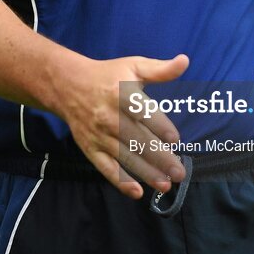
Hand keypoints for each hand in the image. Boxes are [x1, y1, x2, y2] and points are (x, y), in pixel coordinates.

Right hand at [54, 51, 189, 199]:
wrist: (69, 86)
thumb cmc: (108, 76)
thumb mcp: (133, 66)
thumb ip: (160, 69)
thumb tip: (184, 61)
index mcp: (121, 94)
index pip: (142, 112)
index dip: (159, 126)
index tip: (176, 140)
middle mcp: (109, 117)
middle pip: (137, 140)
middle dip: (159, 158)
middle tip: (179, 172)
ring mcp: (99, 135)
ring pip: (125, 157)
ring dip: (145, 173)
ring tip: (165, 185)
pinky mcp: (91, 149)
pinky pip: (106, 168)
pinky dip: (120, 181)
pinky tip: (137, 192)